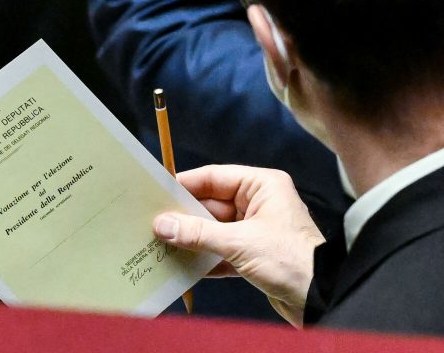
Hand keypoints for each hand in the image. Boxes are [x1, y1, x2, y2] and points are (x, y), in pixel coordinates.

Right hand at [153, 165, 324, 327]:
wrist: (322, 300)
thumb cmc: (291, 260)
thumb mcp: (239, 242)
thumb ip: (198, 233)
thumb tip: (163, 225)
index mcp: (262, 186)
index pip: (215, 177)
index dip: (186, 183)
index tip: (159, 191)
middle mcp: (259, 204)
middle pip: (211, 204)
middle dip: (185, 216)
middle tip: (154, 222)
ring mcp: (255, 230)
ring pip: (214, 229)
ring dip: (191, 238)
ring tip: (161, 242)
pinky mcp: (253, 255)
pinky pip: (220, 251)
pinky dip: (204, 258)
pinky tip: (182, 264)